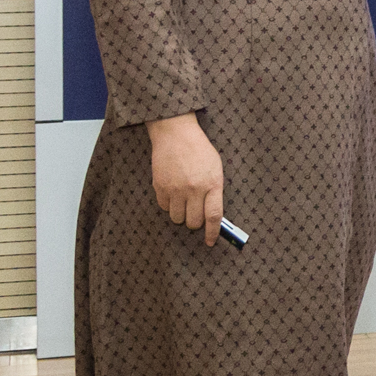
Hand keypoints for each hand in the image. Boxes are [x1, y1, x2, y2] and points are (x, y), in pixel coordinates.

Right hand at [148, 114, 224, 243]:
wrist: (176, 134)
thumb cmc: (199, 150)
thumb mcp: (216, 168)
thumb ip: (215, 191)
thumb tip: (213, 215)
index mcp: (212, 184)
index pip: (214, 216)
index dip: (212, 232)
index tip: (210, 242)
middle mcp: (194, 189)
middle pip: (193, 222)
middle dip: (195, 222)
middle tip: (194, 213)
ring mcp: (175, 189)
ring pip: (177, 218)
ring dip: (181, 214)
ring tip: (183, 201)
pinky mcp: (160, 187)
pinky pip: (164, 208)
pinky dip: (168, 205)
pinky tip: (173, 192)